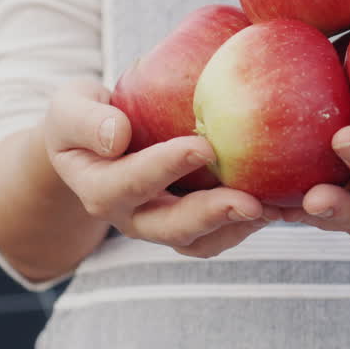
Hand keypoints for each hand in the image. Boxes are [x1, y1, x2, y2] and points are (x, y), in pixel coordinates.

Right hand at [43, 79, 275, 257]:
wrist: (94, 143)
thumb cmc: (83, 116)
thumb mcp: (70, 107)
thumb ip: (85, 119)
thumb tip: (116, 134)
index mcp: (98, 188)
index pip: (131, 182)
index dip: (166, 167)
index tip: (202, 145)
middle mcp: (130, 216)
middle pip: (171, 228)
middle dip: (212, 215)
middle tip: (251, 201)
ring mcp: (161, 224)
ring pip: (200, 241)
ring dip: (237, 228)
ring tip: (274, 209)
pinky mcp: (188, 223)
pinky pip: (219, 234)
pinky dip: (247, 223)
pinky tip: (279, 202)